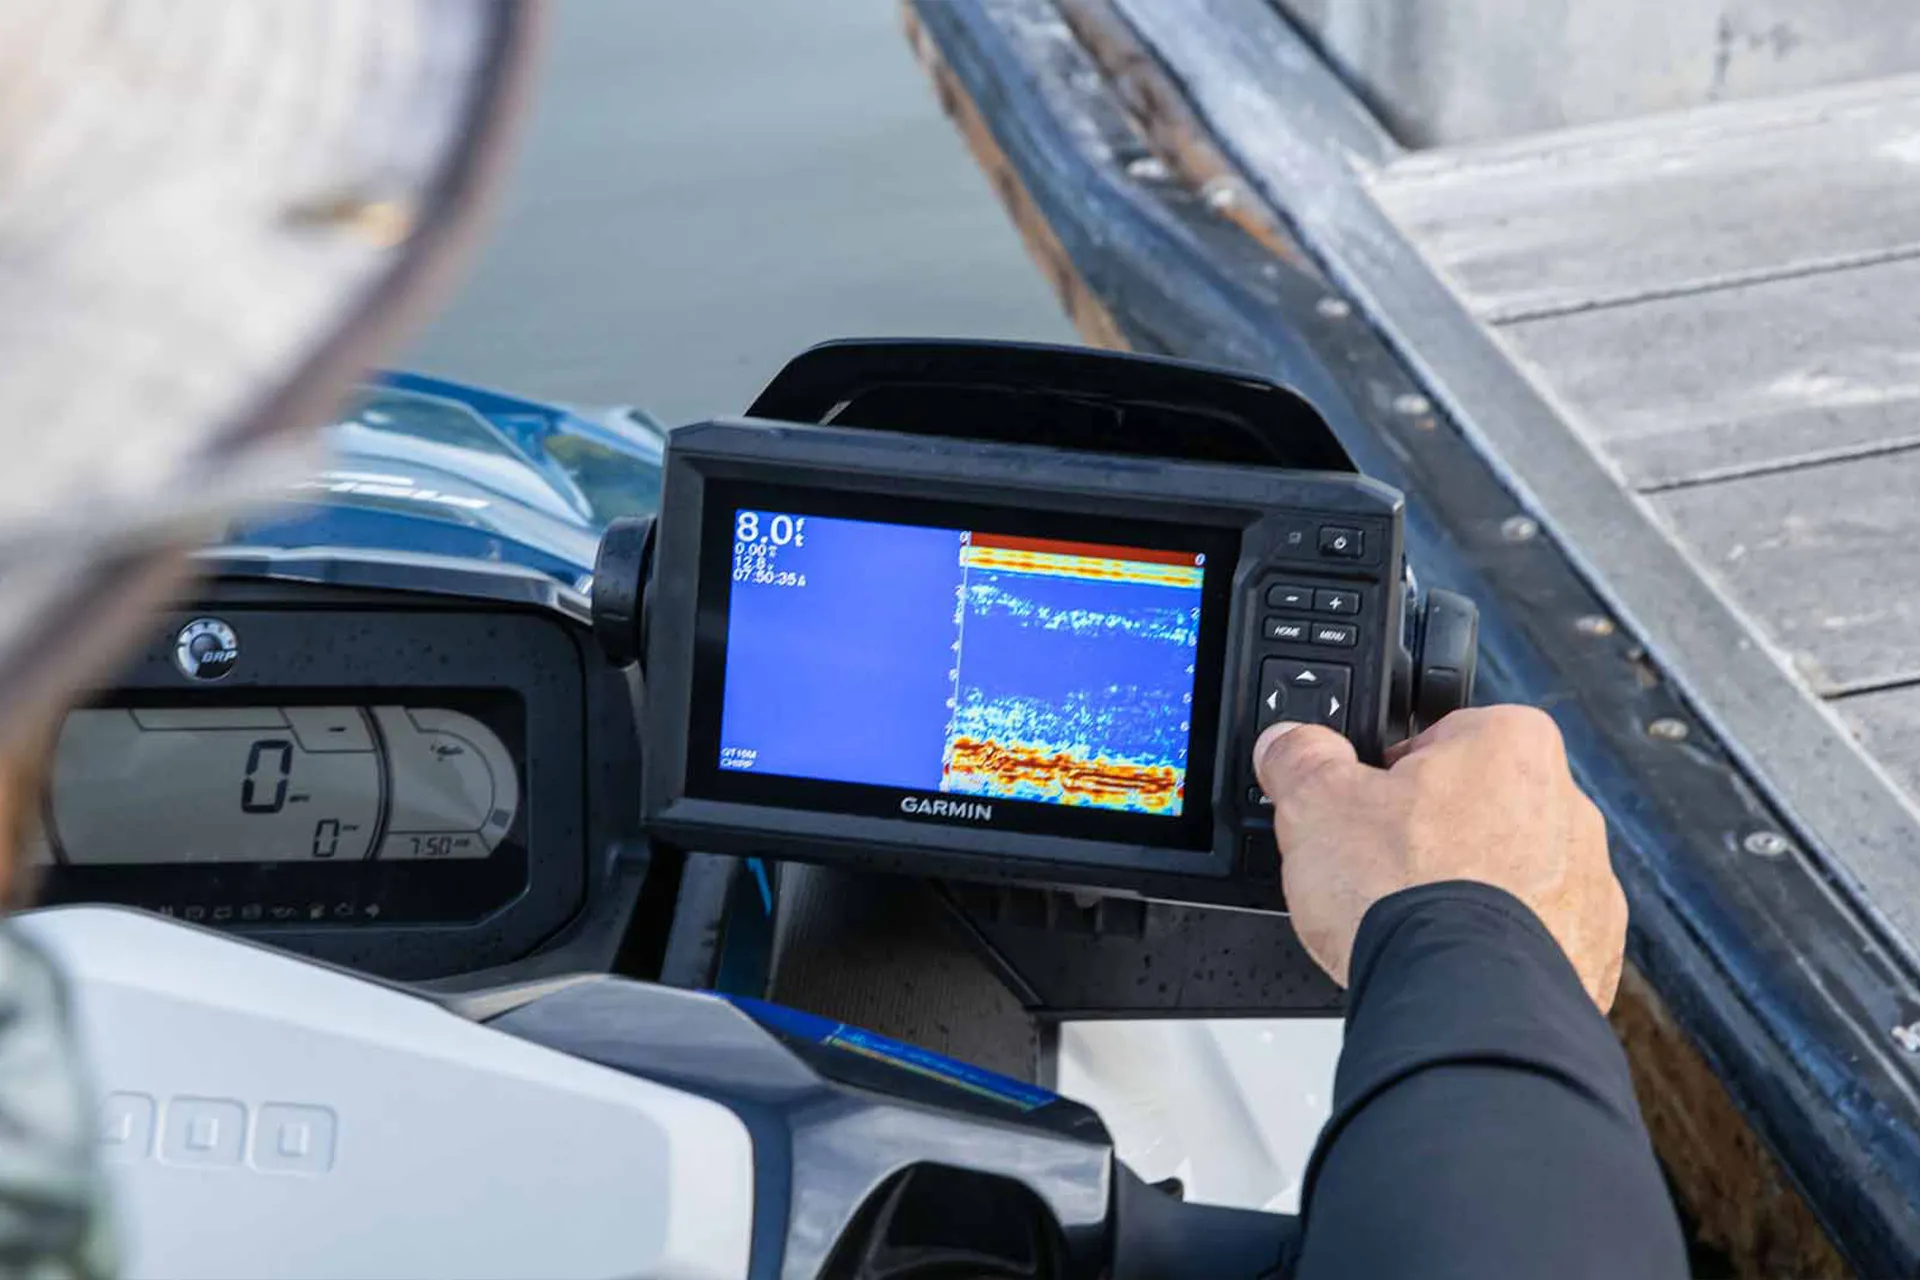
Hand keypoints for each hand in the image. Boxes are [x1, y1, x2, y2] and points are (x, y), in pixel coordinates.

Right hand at [1252, 706, 1626, 1011]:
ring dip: (1464, 891)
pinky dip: (1492, 948)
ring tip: (1411, 924)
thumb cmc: (1405, 894)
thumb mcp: (1315, 801)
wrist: (1459, 1002)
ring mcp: (1586, 883)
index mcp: (1510, 743)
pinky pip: (1532, 937)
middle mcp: (1566, 805)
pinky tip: (1448, 961)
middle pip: (1474, 805)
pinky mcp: (1590, 951)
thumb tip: (1289, 745)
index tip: (1360, 808)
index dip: (1384, 775)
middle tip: (1378, 869)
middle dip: (1427, 833)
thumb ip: (1300, 757)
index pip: (1434, 737)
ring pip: (1507, 872)